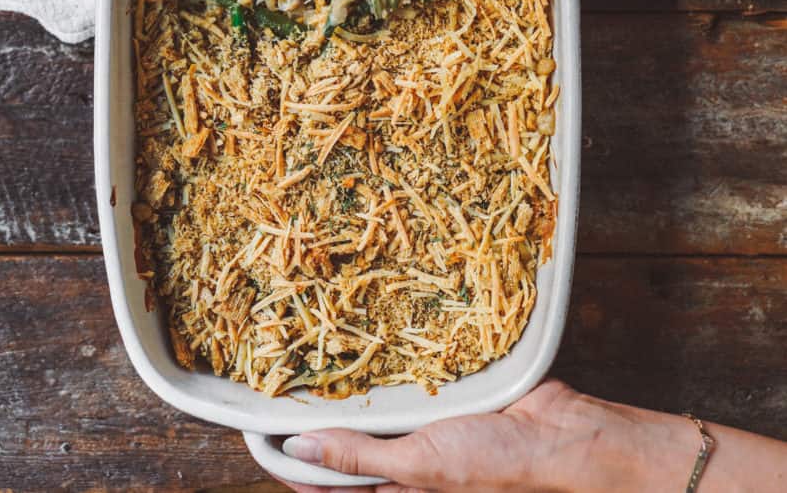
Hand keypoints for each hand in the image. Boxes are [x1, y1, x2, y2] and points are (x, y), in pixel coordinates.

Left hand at [277, 379, 702, 491]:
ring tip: (315, 349)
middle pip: (345, 436)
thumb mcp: (421, 467)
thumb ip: (360, 459)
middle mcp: (402, 455)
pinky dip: (386, 364)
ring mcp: (422, 420)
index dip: (293, 459)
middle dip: (316, 413)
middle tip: (283, 374)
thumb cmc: (494, 463)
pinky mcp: (442, 392)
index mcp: (394, 486)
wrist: (558, 430)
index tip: (259, 429)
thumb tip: (298, 454)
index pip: (327, 479)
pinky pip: (405, 378)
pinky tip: (366, 338)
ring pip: (372, 403)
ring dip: (351, 384)